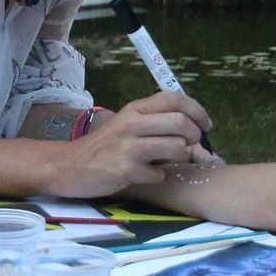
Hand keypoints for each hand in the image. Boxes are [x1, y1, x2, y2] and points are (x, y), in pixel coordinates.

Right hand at [55, 91, 212, 196]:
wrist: (69, 166)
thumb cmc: (104, 146)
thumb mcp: (127, 124)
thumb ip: (155, 122)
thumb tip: (192, 129)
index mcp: (135, 109)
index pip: (175, 99)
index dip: (198, 111)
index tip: (206, 126)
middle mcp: (132, 123)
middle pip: (181, 122)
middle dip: (194, 136)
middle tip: (191, 146)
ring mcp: (128, 146)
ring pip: (176, 147)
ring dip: (180, 157)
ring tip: (168, 161)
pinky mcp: (124, 169)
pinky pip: (158, 173)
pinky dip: (158, 176)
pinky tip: (147, 175)